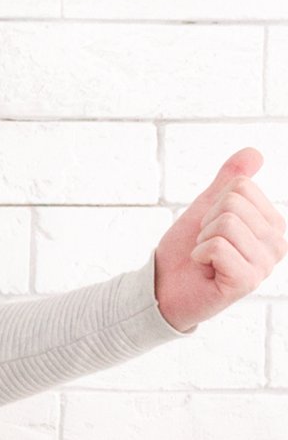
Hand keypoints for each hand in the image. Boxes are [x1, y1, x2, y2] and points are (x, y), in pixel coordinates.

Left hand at [154, 147, 281, 330]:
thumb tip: (254, 152)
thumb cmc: (187, 249)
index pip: (242, 186)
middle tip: (205, 244)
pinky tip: (204, 268)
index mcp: (273, 225)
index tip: (210, 227)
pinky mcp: (246, 282)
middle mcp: (277, 244)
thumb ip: (230, 180)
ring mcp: (264, 265)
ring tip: (205, 257)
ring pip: (226, 223)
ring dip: (203, 239)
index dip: (214, 203)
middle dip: (207, 221)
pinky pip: (217, 246)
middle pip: (234, 203)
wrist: (163, 287)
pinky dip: (199, 254)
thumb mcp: (207, 207)